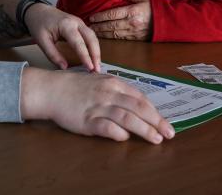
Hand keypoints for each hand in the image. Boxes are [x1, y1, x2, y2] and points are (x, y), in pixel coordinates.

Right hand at [20, 68, 174, 143]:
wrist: (51, 89)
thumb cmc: (75, 86)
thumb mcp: (99, 82)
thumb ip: (117, 92)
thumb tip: (136, 106)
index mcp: (113, 84)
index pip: (140, 98)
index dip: (155, 112)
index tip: (165, 122)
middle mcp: (109, 94)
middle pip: (139, 108)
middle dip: (157, 121)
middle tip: (170, 133)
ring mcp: (98, 107)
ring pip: (127, 118)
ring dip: (144, 129)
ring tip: (156, 139)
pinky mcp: (87, 120)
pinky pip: (107, 127)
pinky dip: (118, 133)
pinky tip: (126, 138)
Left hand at [24, 3, 100, 72]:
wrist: (38, 11)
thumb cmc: (39, 24)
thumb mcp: (42, 40)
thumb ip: (52, 54)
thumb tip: (64, 67)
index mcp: (66, 25)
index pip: (79, 43)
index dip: (85, 56)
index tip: (90, 68)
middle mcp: (76, 22)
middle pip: (91, 38)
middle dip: (96, 55)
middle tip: (97, 70)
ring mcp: (80, 22)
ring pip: (93, 37)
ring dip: (96, 51)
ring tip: (96, 66)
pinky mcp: (80, 25)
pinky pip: (90, 36)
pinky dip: (93, 47)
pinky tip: (93, 57)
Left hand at [89, 0, 151, 40]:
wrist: (169, 22)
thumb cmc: (156, 8)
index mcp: (132, 12)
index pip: (112, 14)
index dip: (101, 16)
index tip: (92, 17)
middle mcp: (131, 23)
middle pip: (111, 26)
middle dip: (98, 26)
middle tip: (89, 26)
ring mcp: (134, 32)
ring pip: (114, 34)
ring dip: (103, 34)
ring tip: (93, 32)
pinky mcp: (136, 38)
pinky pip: (121, 39)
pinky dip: (112, 38)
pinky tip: (105, 37)